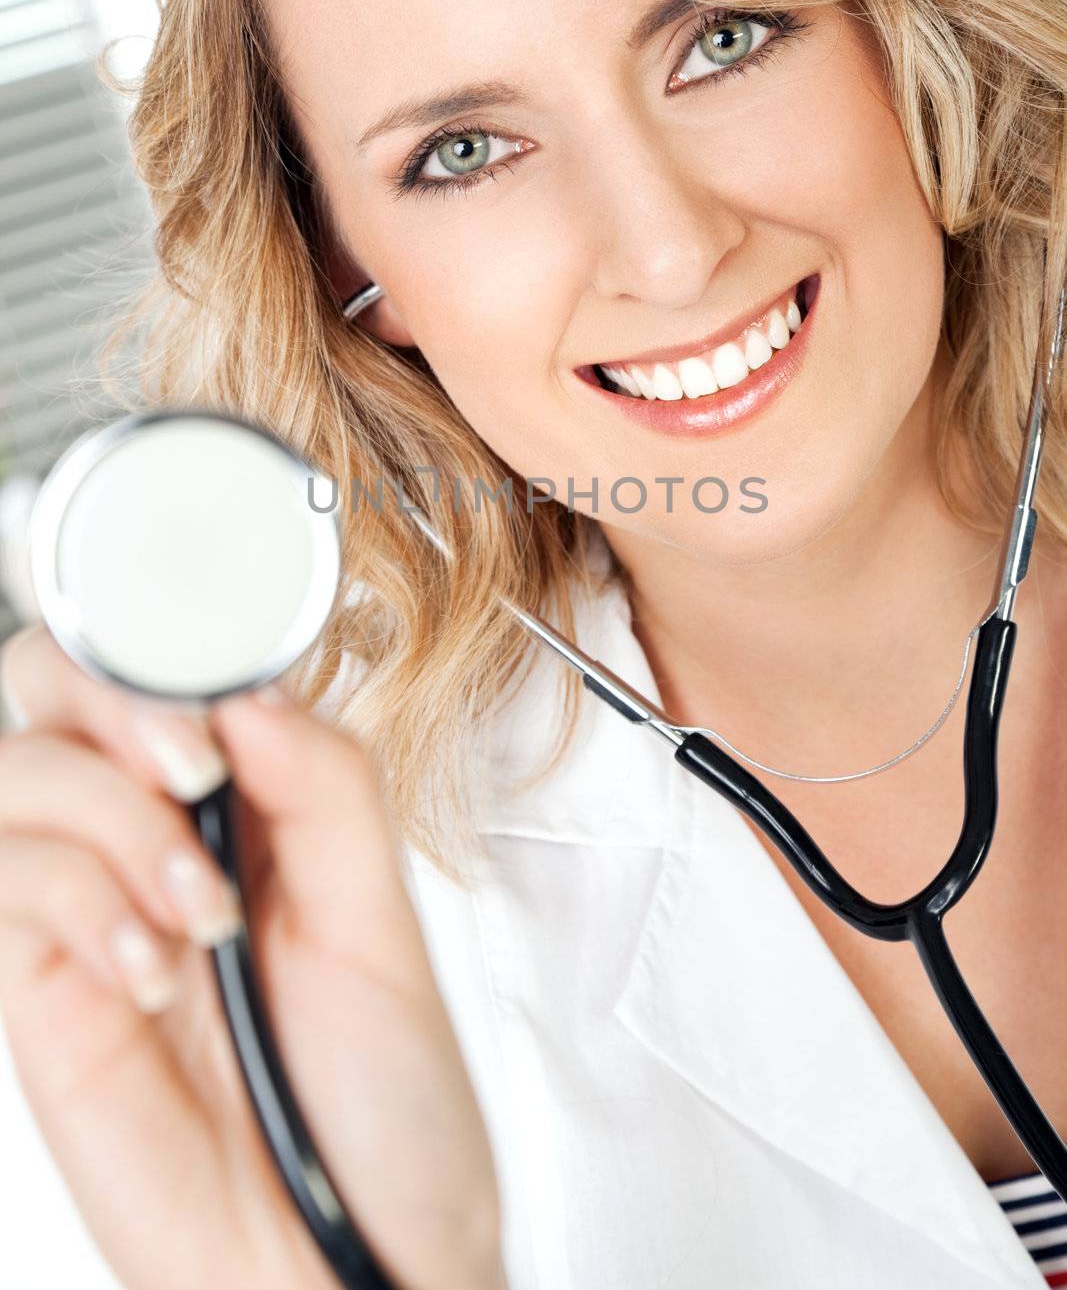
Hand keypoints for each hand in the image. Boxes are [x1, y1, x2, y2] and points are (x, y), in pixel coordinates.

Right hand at [0, 623, 504, 1289]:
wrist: (342, 1265)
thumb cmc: (384, 1109)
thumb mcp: (384, 927)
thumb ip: (326, 793)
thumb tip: (248, 697)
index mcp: (248, 808)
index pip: (162, 672)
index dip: (165, 652)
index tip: (210, 700)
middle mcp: (155, 843)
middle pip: (55, 693)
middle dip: (116, 707)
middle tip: (189, 771)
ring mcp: (86, 913)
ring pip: (18, 776)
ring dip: (112, 822)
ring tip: (195, 914)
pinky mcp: (37, 990)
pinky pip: (7, 886)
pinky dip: (79, 904)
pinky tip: (150, 972)